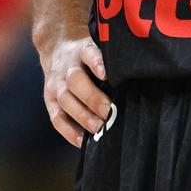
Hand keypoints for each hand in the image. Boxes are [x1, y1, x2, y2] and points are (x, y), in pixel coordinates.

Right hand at [33, 29, 108, 148]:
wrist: (56, 50)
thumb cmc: (89, 57)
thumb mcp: (99, 49)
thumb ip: (114, 62)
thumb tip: (140, 79)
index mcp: (83, 51)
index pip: (88, 53)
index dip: (96, 63)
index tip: (106, 74)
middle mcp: (68, 67)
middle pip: (75, 80)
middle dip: (92, 97)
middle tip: (108, 111)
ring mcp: (56, 83)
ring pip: (65, 99)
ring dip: (82, 116)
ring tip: (98, 128)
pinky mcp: (49, 99)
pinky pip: (56, 117)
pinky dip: (69, 131)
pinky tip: (83, 141)